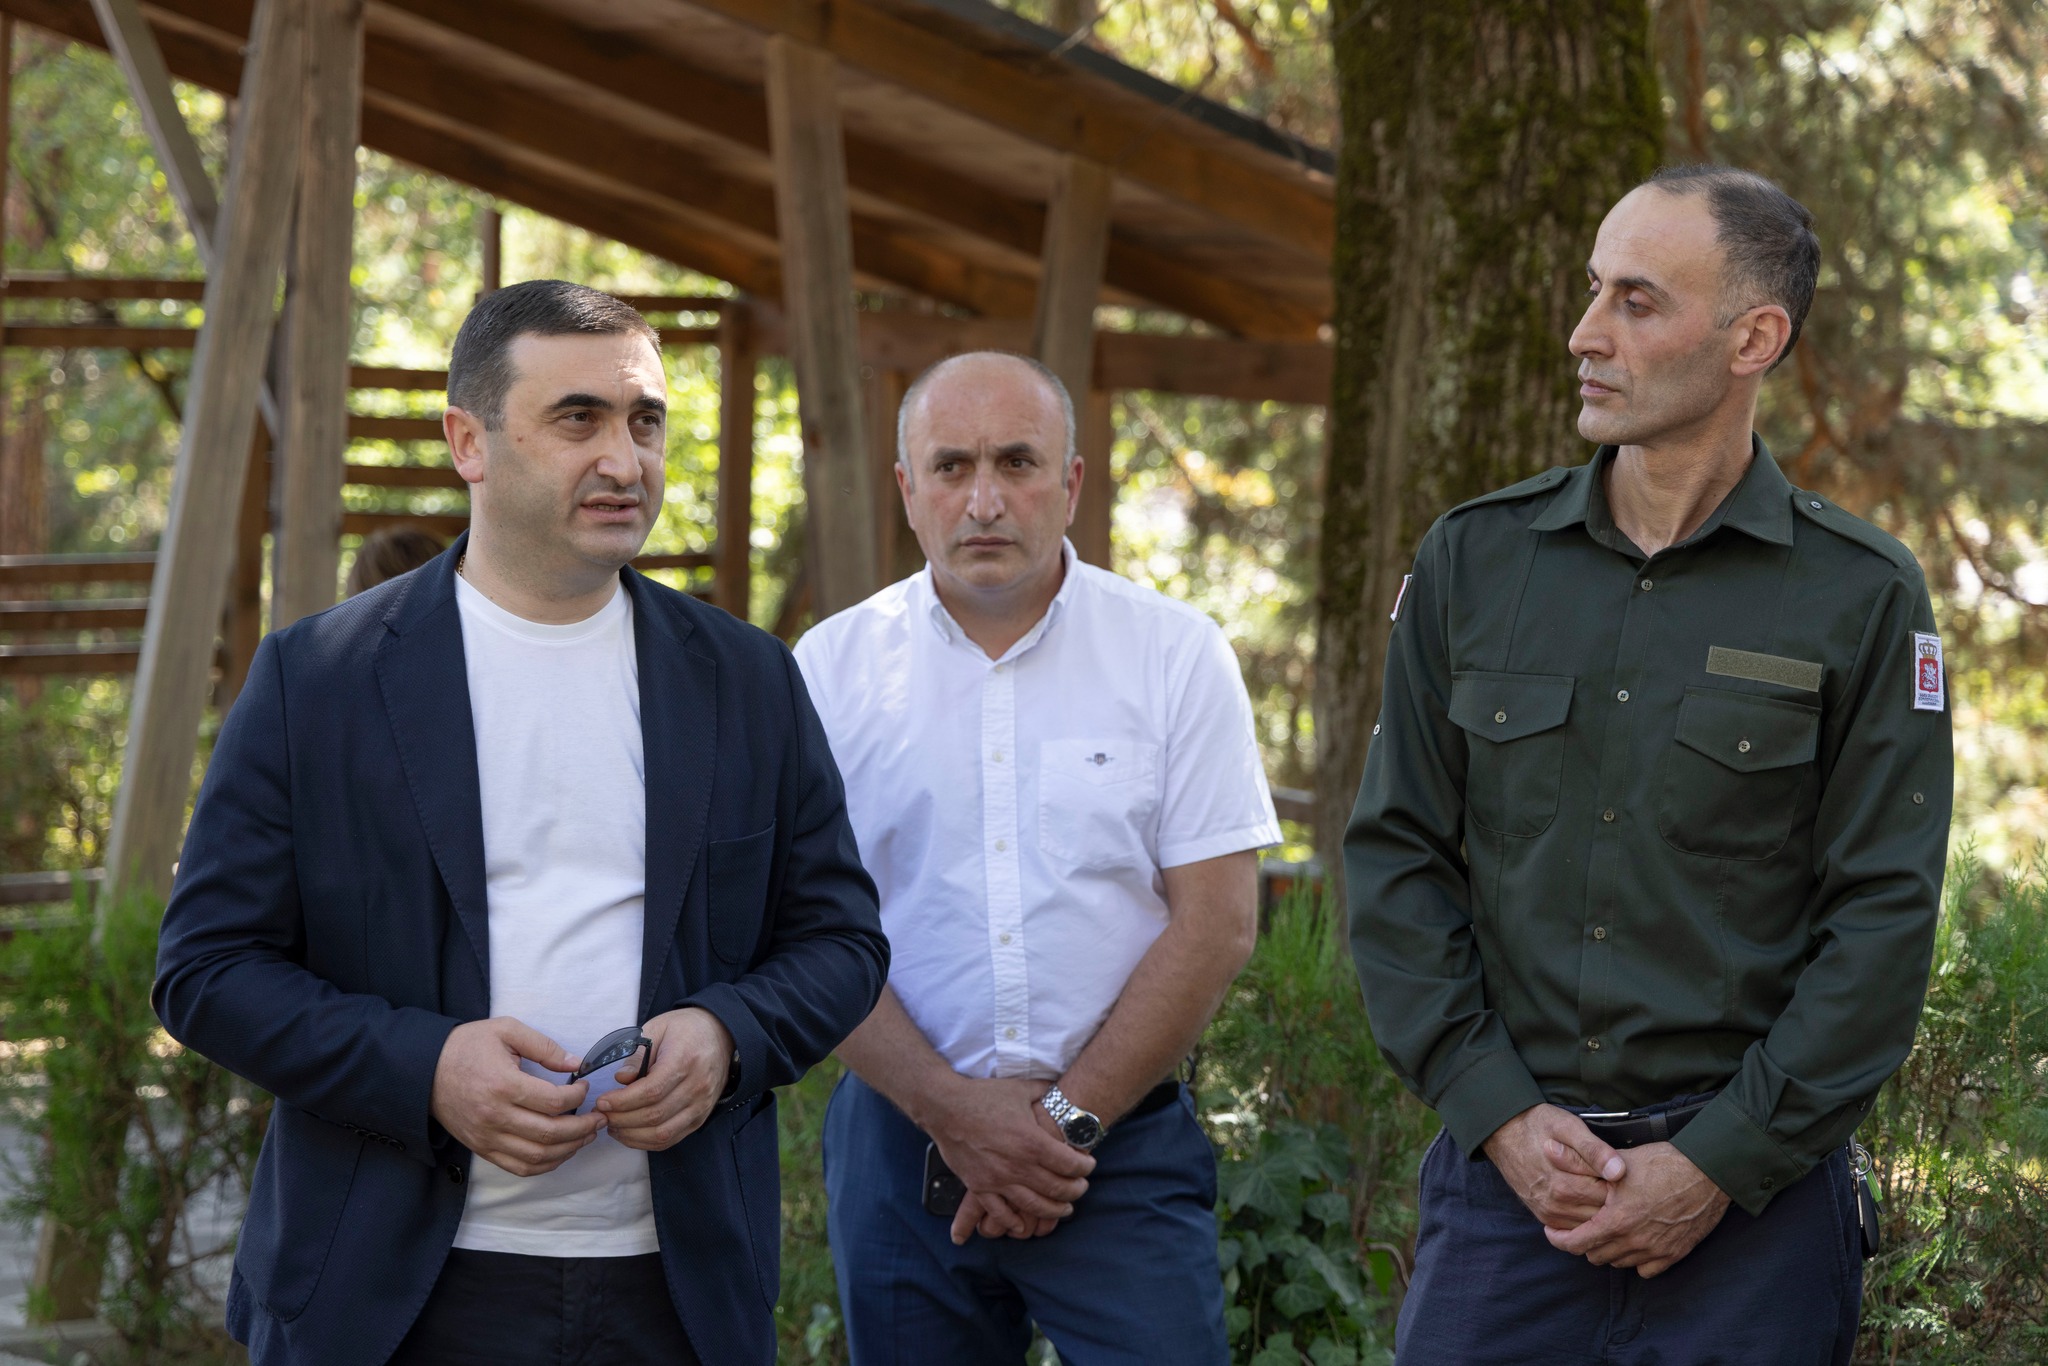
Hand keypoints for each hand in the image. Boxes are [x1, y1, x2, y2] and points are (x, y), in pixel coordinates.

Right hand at [430, 1017, 602, 1176]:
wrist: (424, 1069)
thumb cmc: (466, 1046)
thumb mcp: (505, 1030)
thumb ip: (543, 1046)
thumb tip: (575, 1063)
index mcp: (504, 1085)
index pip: (554, 1102)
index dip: (578, 1096)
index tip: (585, 1087)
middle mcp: (496, 1117)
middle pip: (551, 1134)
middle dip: (584, 1128)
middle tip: (600, 1118)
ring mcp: (488, 1137)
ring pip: (538, 1156)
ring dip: (569, 1149)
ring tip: (586, 1136)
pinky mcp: (482, 1149)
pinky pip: (519, 1167)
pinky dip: (545, 1165)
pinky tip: (561, 1152)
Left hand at [597, 1007, 734, 1150]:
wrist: (720, 1034)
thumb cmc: (685, 1029)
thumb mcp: (657, 1028)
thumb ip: (637, 1054)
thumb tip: (621, 1079)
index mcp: (685, 1060)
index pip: (651, 1091)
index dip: (623, 1101)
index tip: (602, 1102)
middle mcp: (697, 1086)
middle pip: (654, 1115)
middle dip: (621, 1119)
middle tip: (601, 1115)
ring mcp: (701, 1105)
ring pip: (662, 1132)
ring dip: (631, 1134)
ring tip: (612, 1125)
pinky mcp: (700, 1117)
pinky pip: (671, 1139)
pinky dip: (646, 1142)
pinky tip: (629, 1133)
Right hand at [924, 1077, 1094, 1244]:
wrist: (945, 1107)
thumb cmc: (983, 1096)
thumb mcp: (1021, 1088)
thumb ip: (1045, 1092)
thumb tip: (1062, 1091)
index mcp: (1032, 1141)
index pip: (1070, 1164)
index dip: (1084, 1167)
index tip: (1088, 1165)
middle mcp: (1018, 1165)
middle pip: (1058, 1188)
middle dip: (1076, 1190)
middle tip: (1081, 1187)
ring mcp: (998, 1179)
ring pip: (1034, 1205)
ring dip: (1054, 1210)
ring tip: (1064, 1209)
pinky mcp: (980, 1186)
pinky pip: (1000, 1212)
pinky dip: (1014, 1223)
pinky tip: (1024, 1226)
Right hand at [1482, 1103, 1626, 1229]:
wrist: (1503, 1132)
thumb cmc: (1538, 1125)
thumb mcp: (1567, 1127)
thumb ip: (1594, 1150)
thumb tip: (1619, 1172)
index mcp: (1564, 1184)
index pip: (1609, 1197)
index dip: (1623, 1186)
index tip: (1627, 1172)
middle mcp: (1555, 1205)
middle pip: (1601, 1214)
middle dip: (1615, 1201)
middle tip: (1622, 1183)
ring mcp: (1548, 1213)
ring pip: (1589, 1224)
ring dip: (1602, 1212)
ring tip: (1608, 1191)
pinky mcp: (1543, 1215)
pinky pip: (1573, 1228)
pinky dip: (1587, 1220)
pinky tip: (1592, 1203)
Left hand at [1544, 1141, 1730, 1275]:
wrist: (1708, 1172)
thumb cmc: (1662, 1162)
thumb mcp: (1616, 1161)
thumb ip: (1578, 1162)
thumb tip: (1546, 1147)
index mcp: (1616, 1221)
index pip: (1575, 1243)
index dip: (1558, 1238)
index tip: (1552, 1231)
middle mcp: (1634, 1242)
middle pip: (1595, 1256)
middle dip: (1585, 1242)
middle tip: (1584, 1225)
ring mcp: (1656, 1251)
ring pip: (1619, 1263)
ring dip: (1610, 1250)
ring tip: (1608, 1231)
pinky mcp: (1674, 1254)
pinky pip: (1645, 1269)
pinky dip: (1636, 1259)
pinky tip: (1634, 1241)